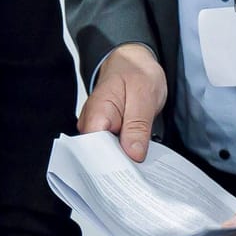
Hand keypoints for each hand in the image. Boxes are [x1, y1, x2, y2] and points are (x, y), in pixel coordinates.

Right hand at [77, 43, 167, 161]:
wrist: (133, 60)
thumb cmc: (136, 71)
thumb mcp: (143, 95)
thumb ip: (137, 125)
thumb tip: (133, 154)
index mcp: (97, 113)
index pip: (96, 151)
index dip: (114, 165)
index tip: (132, 175)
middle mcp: (91, 123)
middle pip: (102, 156)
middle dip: (122, 166)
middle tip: (143, 172)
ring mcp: (98, 129)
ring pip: (110, 154)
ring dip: (126, 160)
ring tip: (144, 163)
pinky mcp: (108, 132)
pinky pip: (116, 148)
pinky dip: (128, 153)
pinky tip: (140, 155)